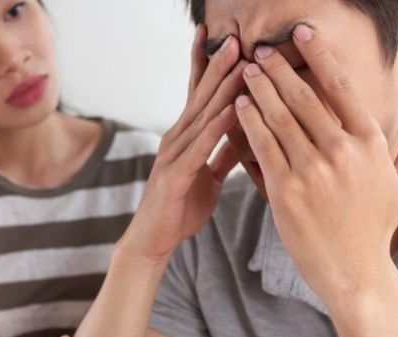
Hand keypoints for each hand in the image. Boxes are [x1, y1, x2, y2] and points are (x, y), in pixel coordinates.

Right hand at [120, 25, 245, 261]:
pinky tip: (233, 109)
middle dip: (218, 65)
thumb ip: (222, 154)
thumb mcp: (207, 175)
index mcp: (185, 137)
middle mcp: (177, 138)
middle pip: (201, 96)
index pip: (198, 95)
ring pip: (202, 115)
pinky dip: (218, 127)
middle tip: (235, 36)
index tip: (221, 38)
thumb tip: (243, 135)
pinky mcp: (176, 175)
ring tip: (239, 61)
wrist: (154, 239)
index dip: (208, 66)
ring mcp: (174, 155)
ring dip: (221, 87)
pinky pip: (201, 147)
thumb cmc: (180, 206)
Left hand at [235, 25, 397, 301]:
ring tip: (245, 72)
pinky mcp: (286, 190)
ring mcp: (312, 170)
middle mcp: (341, 150)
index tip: (301, 34)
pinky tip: (239, 106)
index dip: (317, 55)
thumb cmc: (375, 228)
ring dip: (258, 90)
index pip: (340, 86)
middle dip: (278, 69)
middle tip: (260, 51)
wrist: (353, 271)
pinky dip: (249, 123)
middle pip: (303, 97)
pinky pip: (263, 147)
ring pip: (279, 118)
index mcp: (369, 143)